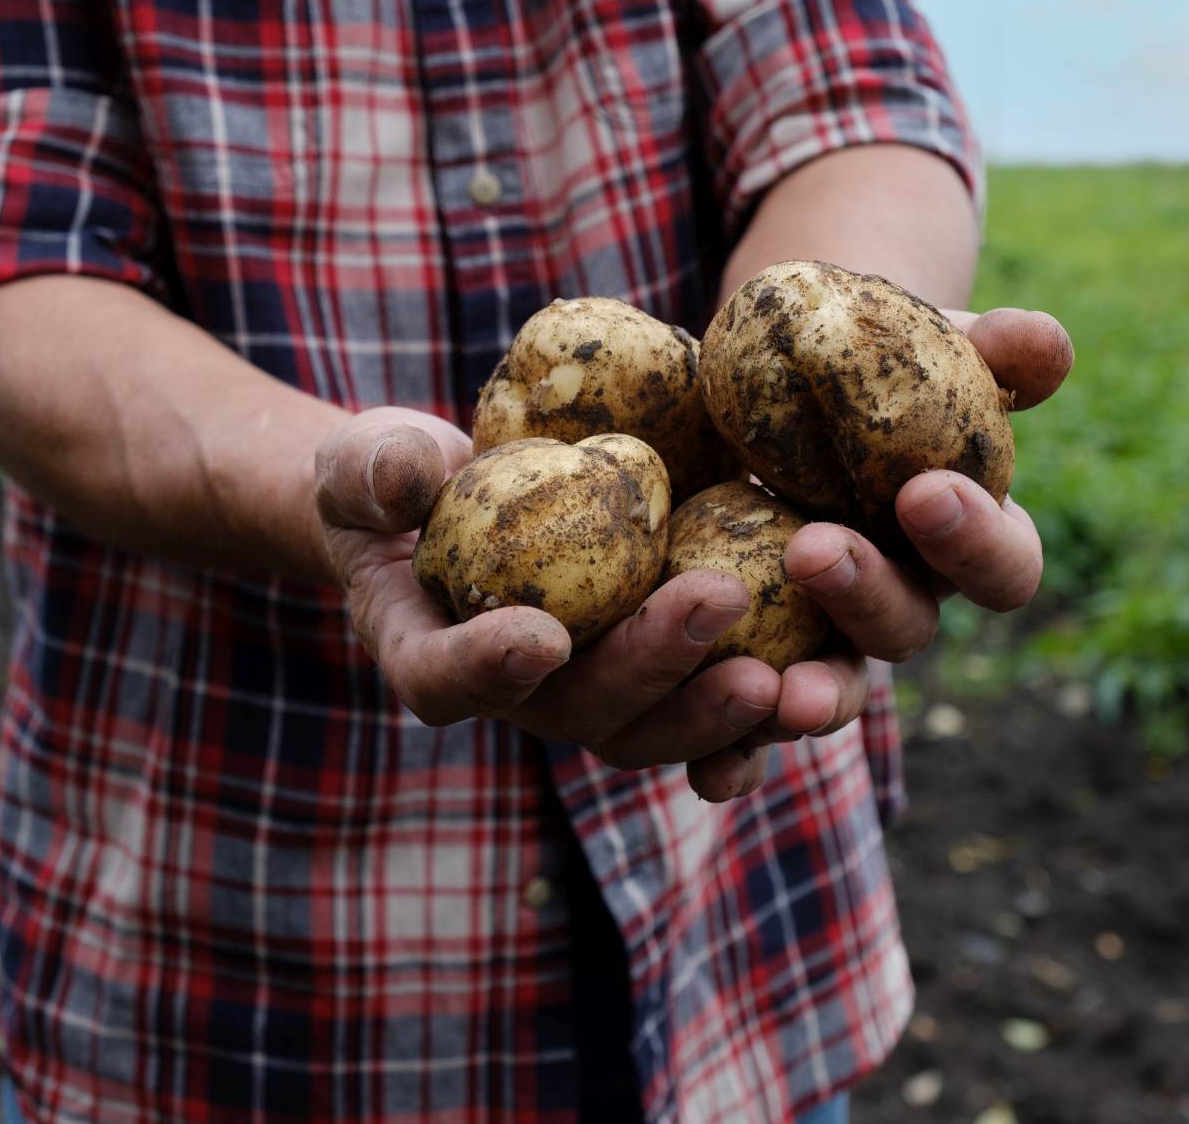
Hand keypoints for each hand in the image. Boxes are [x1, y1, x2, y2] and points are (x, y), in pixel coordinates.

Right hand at [313, 409, 785, 797]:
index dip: (488, 668)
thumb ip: (374, 471)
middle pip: (586, 712)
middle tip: (717, 601)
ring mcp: (595, 694)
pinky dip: (767, 710)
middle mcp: (523, 697)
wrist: (458, 499)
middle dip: (654, 666)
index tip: (537, 633)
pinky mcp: (659, 672)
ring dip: (725, 709)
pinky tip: (822, 685)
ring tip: (786, 674)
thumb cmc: (399, 480)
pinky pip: (716, 709)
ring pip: (662, 728)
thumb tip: (404, 481)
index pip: (448, 681)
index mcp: (432, 656)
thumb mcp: (366, 461)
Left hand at [695, 308, 1076, 788]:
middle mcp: (904, 602)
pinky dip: (735, 759)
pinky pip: (749, 731)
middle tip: (815, 548)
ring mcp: (829, 642)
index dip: (974, 538)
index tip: (924, 489)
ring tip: (780, 691)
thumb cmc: (867, 369)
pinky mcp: (754, 666)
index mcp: (964, 538)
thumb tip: (1046, 342)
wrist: (771, 391)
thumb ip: (984, 351)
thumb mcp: (919, 345)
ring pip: (838, 689)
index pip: (1001, 562)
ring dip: (817, 698)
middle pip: (908, 629)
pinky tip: (712, 774)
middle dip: (868, 596)